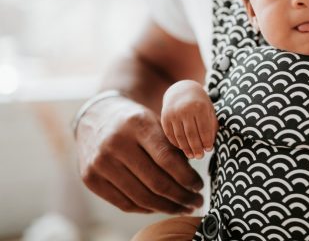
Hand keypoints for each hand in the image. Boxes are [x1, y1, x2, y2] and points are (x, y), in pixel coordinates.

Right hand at [75, 95, 203, 213]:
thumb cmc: (135, 122)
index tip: (200, 186)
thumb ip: (174, 144)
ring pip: (141, 197)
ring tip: (183, 208)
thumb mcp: (156, 121)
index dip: (187, 177)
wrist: (97, 116)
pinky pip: (124, 203)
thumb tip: (193, 177)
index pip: (167, 159)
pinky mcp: (90, 179)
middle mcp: (116, 143)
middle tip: (196, 201)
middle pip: (156, 182)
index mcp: (137, 124)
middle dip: (182, 196)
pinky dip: (147, 209)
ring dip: (167, 207)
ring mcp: (100, 163)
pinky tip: (161, 207)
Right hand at [161, 80, 218, 158]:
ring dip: (186, 148)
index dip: (207, 141)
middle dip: (196, 148)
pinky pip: (170, 135)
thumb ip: (212, 125)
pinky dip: (177, 143)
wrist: (181, 90)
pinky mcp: (164, 117)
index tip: (209, 149)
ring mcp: (173, 113)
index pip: (204, 129)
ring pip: (180, 136)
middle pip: (191, 134)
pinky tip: (182, 148)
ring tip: (192, 155)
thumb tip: (211, 145)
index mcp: (199, 107)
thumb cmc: (200, 103)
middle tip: (200, 156)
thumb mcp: (209, 110)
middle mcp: (185, 109)